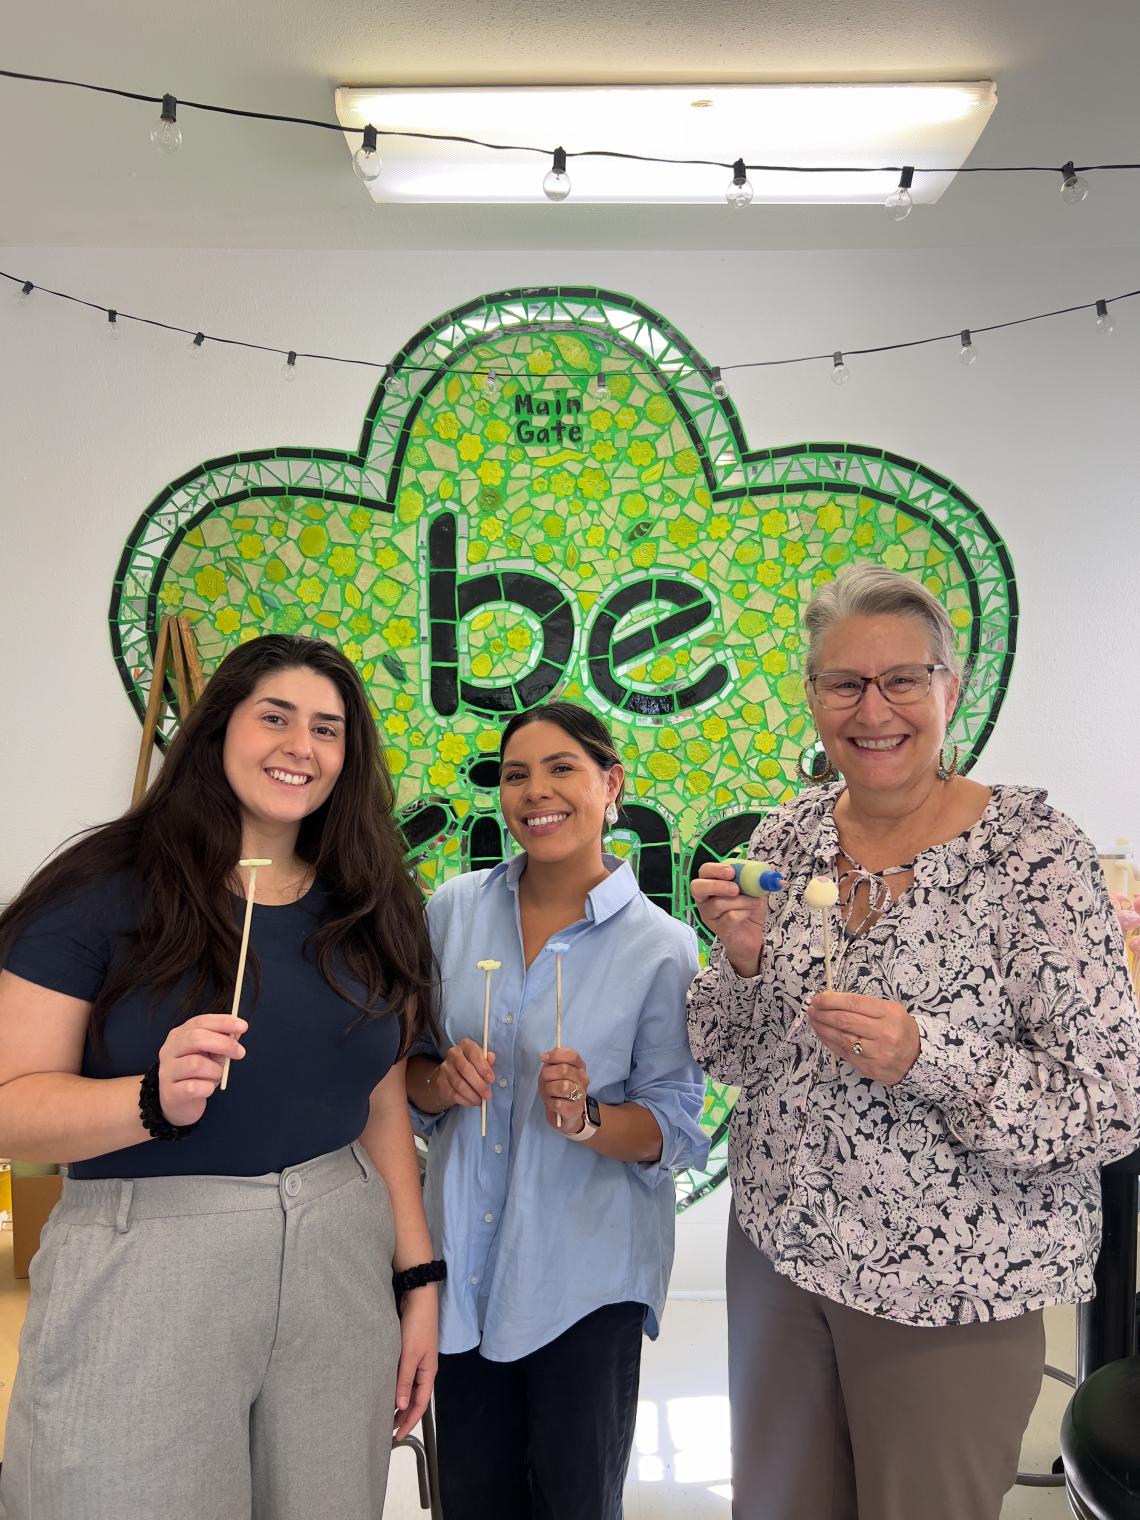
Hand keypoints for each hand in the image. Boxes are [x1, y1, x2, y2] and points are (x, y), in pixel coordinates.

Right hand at [157, 1014, 247, 1126]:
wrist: (178, 1103)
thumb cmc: (197, 1074)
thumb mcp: (211, 1054)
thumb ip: (222, 1041)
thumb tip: (237, 1030)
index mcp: (179, 1035)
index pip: (200, 1022)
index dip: (222, 1022)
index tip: (243, 1026)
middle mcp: (169, 1050)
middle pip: (195, 1038)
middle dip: (223, 1043)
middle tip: (240, 1053)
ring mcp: (167, 1071)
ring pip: (195, 1064)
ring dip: (215, 1070)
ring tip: (218, 1076)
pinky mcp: (170, 1092)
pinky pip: (193, 1087)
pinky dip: (207, 1087)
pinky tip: (208, 1088)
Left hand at [393, 1286, 437, 1440]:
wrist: (418, 1299)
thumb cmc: (417, 1327)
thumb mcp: (410, 1355)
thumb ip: (405, 1380)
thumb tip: (401, 1406)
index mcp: (428, 1373)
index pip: (420, 1405)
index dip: (410, 1422)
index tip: (397, 1437)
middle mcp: (425, 1369)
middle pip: (415, 1399)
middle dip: (404, 1415)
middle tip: (388, 1429)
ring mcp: (418, 1360)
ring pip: (409, 1388)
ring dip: (400, 1401)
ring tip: (386, 1413)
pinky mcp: (410, 1351)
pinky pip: (405, 1376)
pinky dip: (397, 1386)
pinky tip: (387, 1388)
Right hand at [435, 1038, 494, 1108]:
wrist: (450, 1076)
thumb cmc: (472, 1067)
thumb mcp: (481, 1061)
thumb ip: (487, 1060)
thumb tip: (492, 1057)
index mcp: (465, 1045)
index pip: (474, 1054)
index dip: (484, 1067)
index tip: (491, 1079)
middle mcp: (453, 1054)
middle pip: (466, 1069)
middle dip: (479, 1084)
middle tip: (487, 1095)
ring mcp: (445, 1068)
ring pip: (459, 1084)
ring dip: (472, 1095)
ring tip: (481, 1100)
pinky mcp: (441, 1082)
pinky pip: (454, 1094)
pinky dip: (465, 1100)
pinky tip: (472, 1102)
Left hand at [538, 1047, 589, 1132]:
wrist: (565, 1113)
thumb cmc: (558, 1088)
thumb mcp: (554, 1072)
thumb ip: (552, 1062)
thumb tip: (545, 1056)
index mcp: (580, 1067)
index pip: (572, 1055)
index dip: (556, 1055)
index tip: (543, 1058)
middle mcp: (583, 1079)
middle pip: (564, 1070)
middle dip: (548, 1074)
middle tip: (545, 1080)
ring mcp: (581, 1095)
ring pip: (562, 1086)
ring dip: (549, 1089)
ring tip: (549, 1092)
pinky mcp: (575, 1110)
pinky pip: (558, 1103)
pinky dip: (550, 1103)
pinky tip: (551, 1103)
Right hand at [690, 862, 768, 977]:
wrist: (753, 934)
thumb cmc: (749, 908)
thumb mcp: (754, 889)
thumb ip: (753, 878)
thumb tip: (759, 872)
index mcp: (712, 883)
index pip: (704, 871)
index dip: (715, 869)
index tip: (731, 872)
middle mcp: (705, 899)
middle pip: (697, 887)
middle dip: (717, 885)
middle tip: (735, 889)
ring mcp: (709, 915)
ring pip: (717, 904)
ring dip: (741, 901)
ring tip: (753, 903)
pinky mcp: (718, 929)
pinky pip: (729, 917)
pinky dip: (743, 913)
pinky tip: (747, 914)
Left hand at [807, 992, 920, 1085]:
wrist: (917, 1059)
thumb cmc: (900, 1030)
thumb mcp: (891, 1010)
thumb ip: (865, 1005)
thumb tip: (832, 1000)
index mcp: (889, 1013)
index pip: (854, 1003)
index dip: (832, 1000)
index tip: (818, 997)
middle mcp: (883, 1033)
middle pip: (845, 1020)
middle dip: (823, 1012)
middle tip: (812, 1008)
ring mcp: (875, 1052)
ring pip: (841, 1038)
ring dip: (822, 1027)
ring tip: (813, 1019)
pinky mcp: (868, 1067)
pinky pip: (843, 1052)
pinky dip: (828, 1041)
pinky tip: (822, 1033)